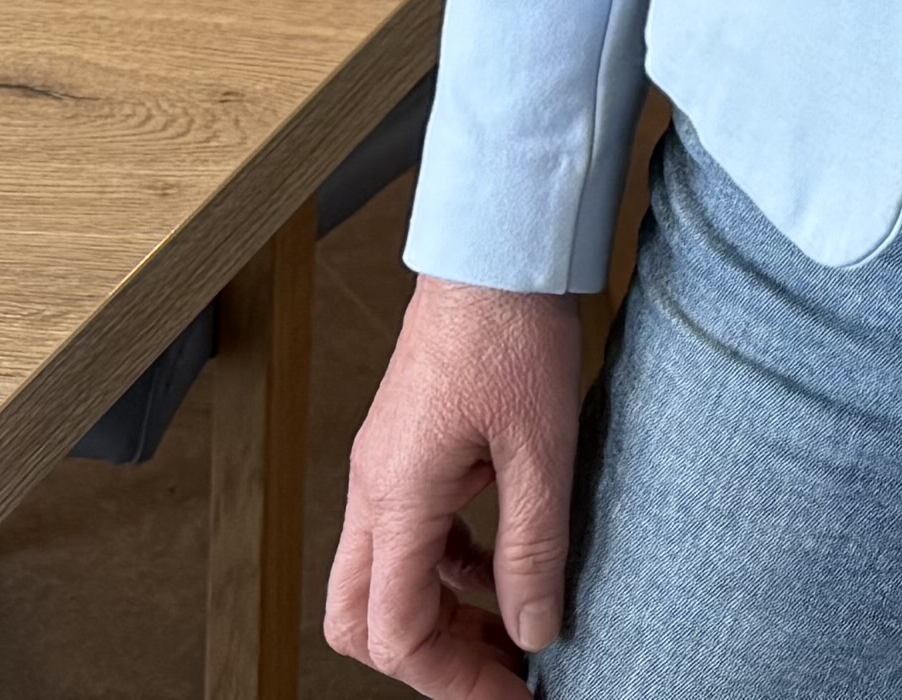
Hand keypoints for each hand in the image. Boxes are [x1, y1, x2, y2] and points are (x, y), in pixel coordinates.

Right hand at [324, 276, 587, 696]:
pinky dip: (450, 569)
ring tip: (514, 632)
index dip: (450, 679)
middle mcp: (374, 487)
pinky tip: (505, 566)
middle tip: (499, 674)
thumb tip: (534, 634)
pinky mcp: (409, 448)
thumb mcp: (542, 450)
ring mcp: (386, 467)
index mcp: (396, 494)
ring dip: (439, 617)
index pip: (393, 631)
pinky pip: (411, 536)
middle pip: (359, 617)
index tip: (513, 693)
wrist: (499, 246)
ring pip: (382, 579)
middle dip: (425, 659)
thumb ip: (533, 550)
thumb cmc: (514, 331)